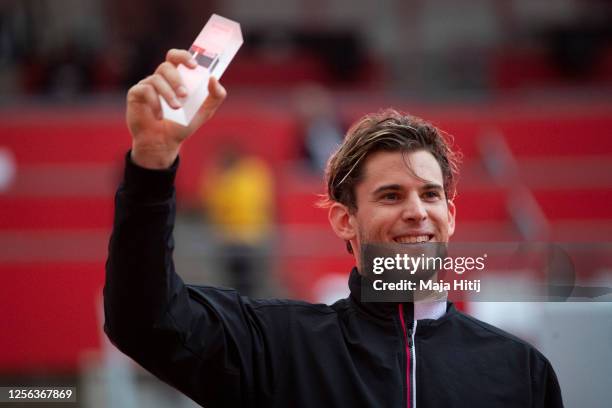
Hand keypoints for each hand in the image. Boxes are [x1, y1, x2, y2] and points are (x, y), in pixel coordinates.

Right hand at [126, 49, 226, 168]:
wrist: (164, 143)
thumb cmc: (182, 125)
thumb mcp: (204, 112)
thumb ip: (215, 96)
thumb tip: (214, 78)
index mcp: (176, 78)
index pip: (176, 57)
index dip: (184, 56)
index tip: (194, 66)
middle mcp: (160, 78)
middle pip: (166, 66)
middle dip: (177, 79)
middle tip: (185, 95)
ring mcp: (147, 85)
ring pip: (156, 79)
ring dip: (168, 94)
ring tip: (176, 108)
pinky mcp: (136, 94)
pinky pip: (145, 90)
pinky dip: (155, 103)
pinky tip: (159, 117)